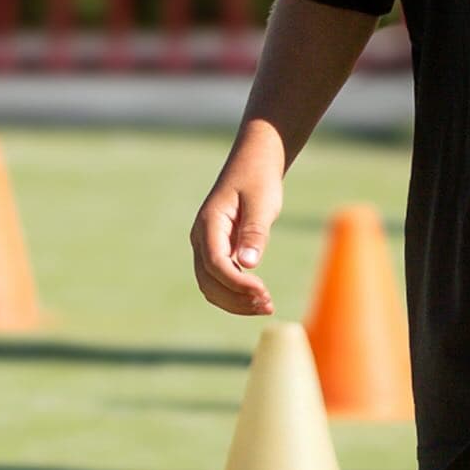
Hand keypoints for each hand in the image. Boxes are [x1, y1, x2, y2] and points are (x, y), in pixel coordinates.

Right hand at [190, 132, 285, 315]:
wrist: (253, 164)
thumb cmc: (259, 180)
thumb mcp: (261, 203)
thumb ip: (254, 233)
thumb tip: (248, 265)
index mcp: (209, 223)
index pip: (216, 264)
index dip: (238, 284)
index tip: (264, 292)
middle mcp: (201, 238)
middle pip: (209, 282)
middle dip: (236, 299)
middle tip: (268, 305)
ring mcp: (206, 246)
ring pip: (211, 286)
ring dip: (236, 301)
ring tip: (266, 306)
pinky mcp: (217, 251)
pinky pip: (219, 281)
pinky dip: (236, 294)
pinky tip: (258, 297)